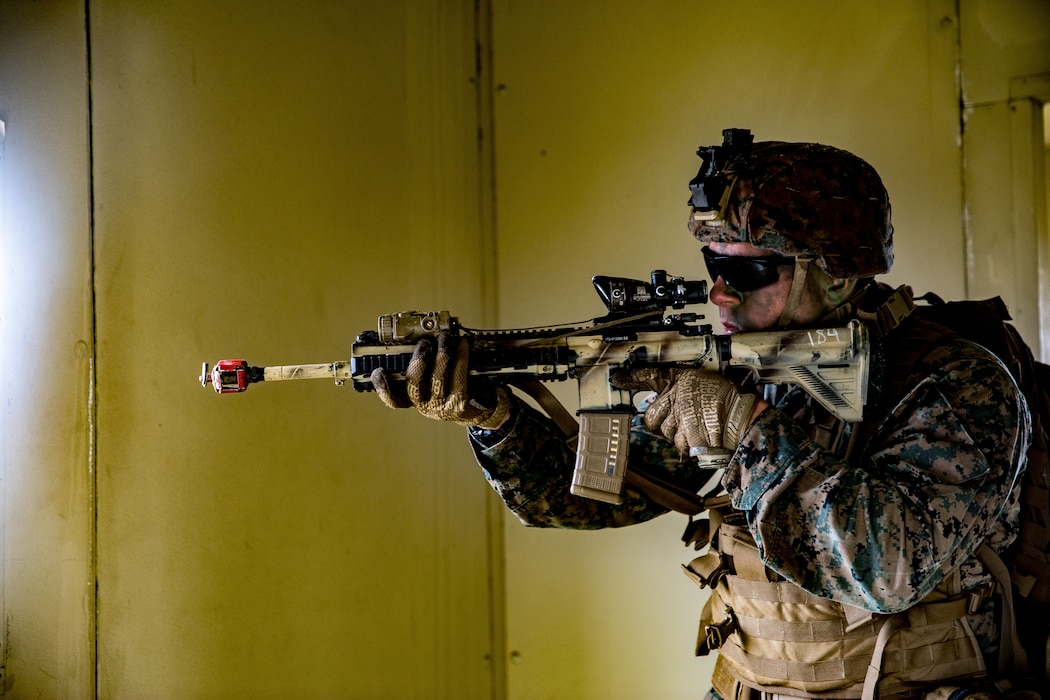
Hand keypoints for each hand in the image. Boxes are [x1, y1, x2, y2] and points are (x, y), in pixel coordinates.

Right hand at [370, 331, 509, 428]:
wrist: (477, 406)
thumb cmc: (450, 387)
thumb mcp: (432, 379)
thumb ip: (423, 364)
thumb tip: (420, 334)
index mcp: (412, 399)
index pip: (393, 398)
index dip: (383, 387)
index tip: (379, 370)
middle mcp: (424, 405)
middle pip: (413, 385)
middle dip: (418, 361)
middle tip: (424, 343)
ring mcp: (442, 406)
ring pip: (438, 378)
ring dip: (442, 354)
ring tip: (446, 337)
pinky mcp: (460, 403)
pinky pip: (459, 377)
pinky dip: (461, 358)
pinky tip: (462, 345)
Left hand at [613, 368, 755, 453]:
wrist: (745, 416)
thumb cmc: (731, 397)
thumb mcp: (707, 379)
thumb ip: (686, 384)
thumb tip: (671, 384)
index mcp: (681, 381)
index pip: (650, 376)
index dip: (633, 378)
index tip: (620, 378)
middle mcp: (676, 399)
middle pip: (652, 416)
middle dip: (661, 421)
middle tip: (678, 419)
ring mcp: (680, 420)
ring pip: (667, 434)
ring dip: (678, 434)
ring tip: (698, 428)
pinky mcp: (687, 438)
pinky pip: (681, 446)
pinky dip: (690, 446)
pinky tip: (703, 438)